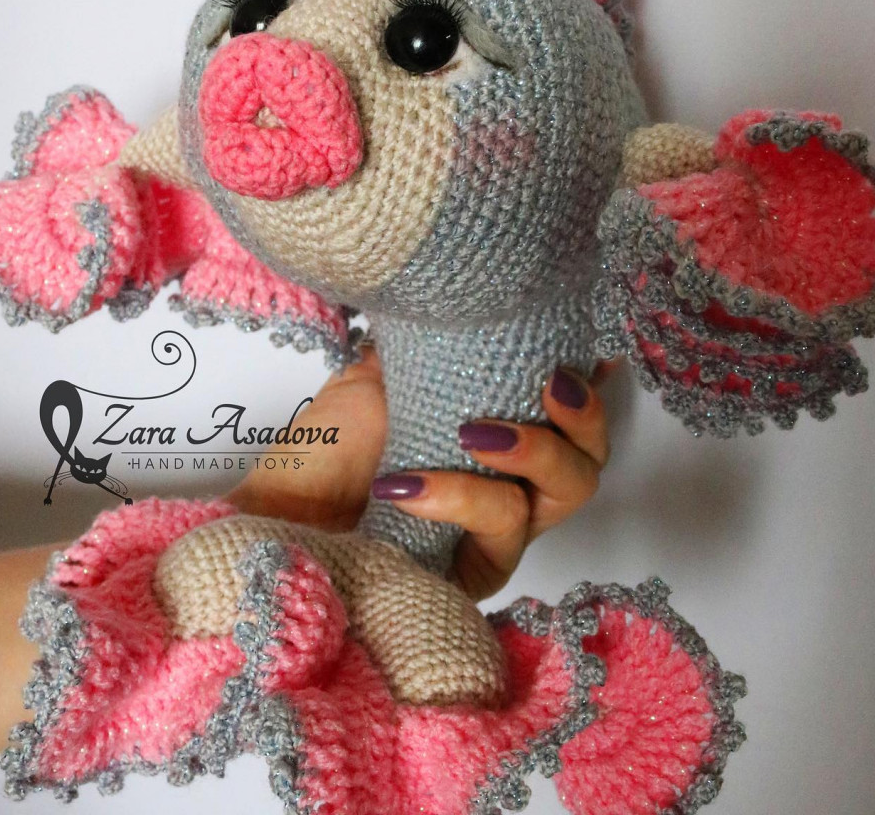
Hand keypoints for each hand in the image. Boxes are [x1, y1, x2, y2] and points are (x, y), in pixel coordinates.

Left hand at [227, 347, 608, 601]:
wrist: (281, 511)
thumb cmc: (329, 447)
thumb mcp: (387, 377)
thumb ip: (443, 350)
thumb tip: (480, 299)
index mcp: (497, 444)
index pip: (573, 420)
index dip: (593, 387)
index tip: (589, 352)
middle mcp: (511, 490)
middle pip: (589, 462)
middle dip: (584, 419)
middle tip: (547, 386)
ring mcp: (497, 536)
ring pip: (565, 497)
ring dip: (528, 451)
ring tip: (469, 432)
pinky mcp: (474, 575)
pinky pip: (504, 532)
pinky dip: (465, 497)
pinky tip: (408, 483)